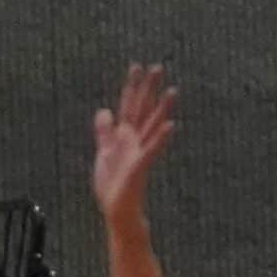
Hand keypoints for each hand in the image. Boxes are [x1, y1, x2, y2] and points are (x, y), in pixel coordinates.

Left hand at [90, 63, 176, 222]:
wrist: (117, 210)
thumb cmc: (113, 185)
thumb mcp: (104, 153)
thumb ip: (104, 132)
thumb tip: (103, 110)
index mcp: (124, 136)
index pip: (129, 105)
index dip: (132, 86)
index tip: (136, 66)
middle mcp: (135, 140)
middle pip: (143, 109)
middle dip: (149, 89)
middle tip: (158, 66)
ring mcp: (139, 152)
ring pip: (153, 125)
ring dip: (162, 108)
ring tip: (173, 91)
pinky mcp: (140, 166)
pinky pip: (152, 149)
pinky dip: (161, 137)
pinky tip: (171, 125)